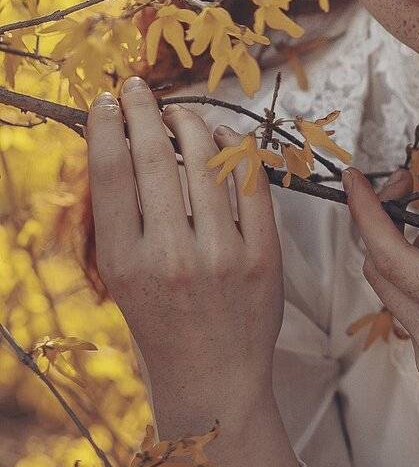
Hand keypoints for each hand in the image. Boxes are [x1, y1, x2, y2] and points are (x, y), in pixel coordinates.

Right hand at [85, 77, 283, 412]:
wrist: (214, 379)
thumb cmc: (162, 321)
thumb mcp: (125, 278)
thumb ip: (125, 219)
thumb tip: (123, 143)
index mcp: (124, 264)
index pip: (110, 175)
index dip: (107, 127)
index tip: (107, 99)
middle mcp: (169, 257)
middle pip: (152, 159)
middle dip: (142, 112)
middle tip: (137, 87)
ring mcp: (221, 256)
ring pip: (204, 161)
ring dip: (188, 123)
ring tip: (177, 113)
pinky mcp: (263, 256)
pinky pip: (250, 183)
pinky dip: (234, 149)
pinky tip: (221, 135)